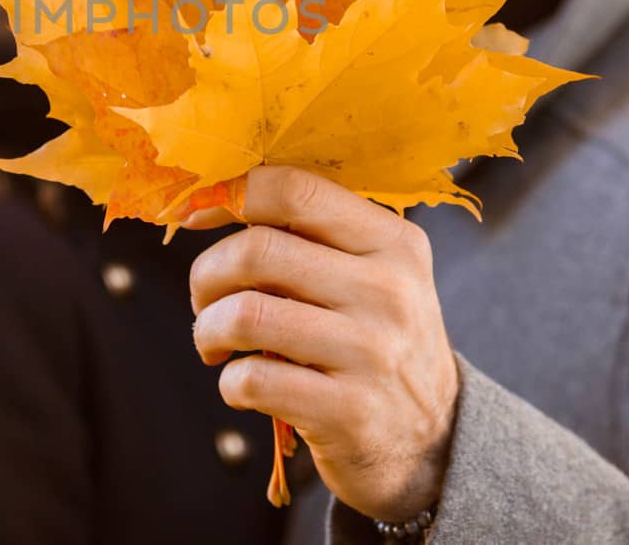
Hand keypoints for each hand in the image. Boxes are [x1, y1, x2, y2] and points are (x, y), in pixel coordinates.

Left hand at [185, 166, 459, 520]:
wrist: (429, 437)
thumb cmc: (375, 339)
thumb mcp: (372, 274)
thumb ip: (312, 234)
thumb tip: (211, 199)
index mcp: (393, 241)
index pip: (294, 189)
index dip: (229, 195)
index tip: (198, 216)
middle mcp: (388, 290)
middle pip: (256, 250)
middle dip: (206, 274)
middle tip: (204, 298)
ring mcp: (372, 353)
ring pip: (244, 314)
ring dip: (207, 329)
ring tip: (214, 342)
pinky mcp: (349, 411)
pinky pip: (252, 380)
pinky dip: (229, 382)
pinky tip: (243, 384)